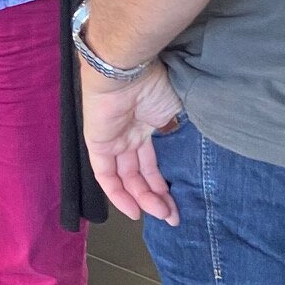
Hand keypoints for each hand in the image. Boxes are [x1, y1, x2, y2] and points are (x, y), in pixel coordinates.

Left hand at [80, 59, 182, 224]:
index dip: (160, 185)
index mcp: (144, 125)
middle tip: (172, 217)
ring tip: (162, 214)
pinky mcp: (97, 143)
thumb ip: (176, 128)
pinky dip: (118, 194)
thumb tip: (186, 143)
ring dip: (143, 199)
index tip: (175, 204)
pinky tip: (134, 211)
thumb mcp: (175, 108)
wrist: (128, 68)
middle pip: (137, 174)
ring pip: (125, 178)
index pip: (149, 163)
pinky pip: (105, 174)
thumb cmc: (155, 82)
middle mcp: (126, 135)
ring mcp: (112, 140)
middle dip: (156, 198)